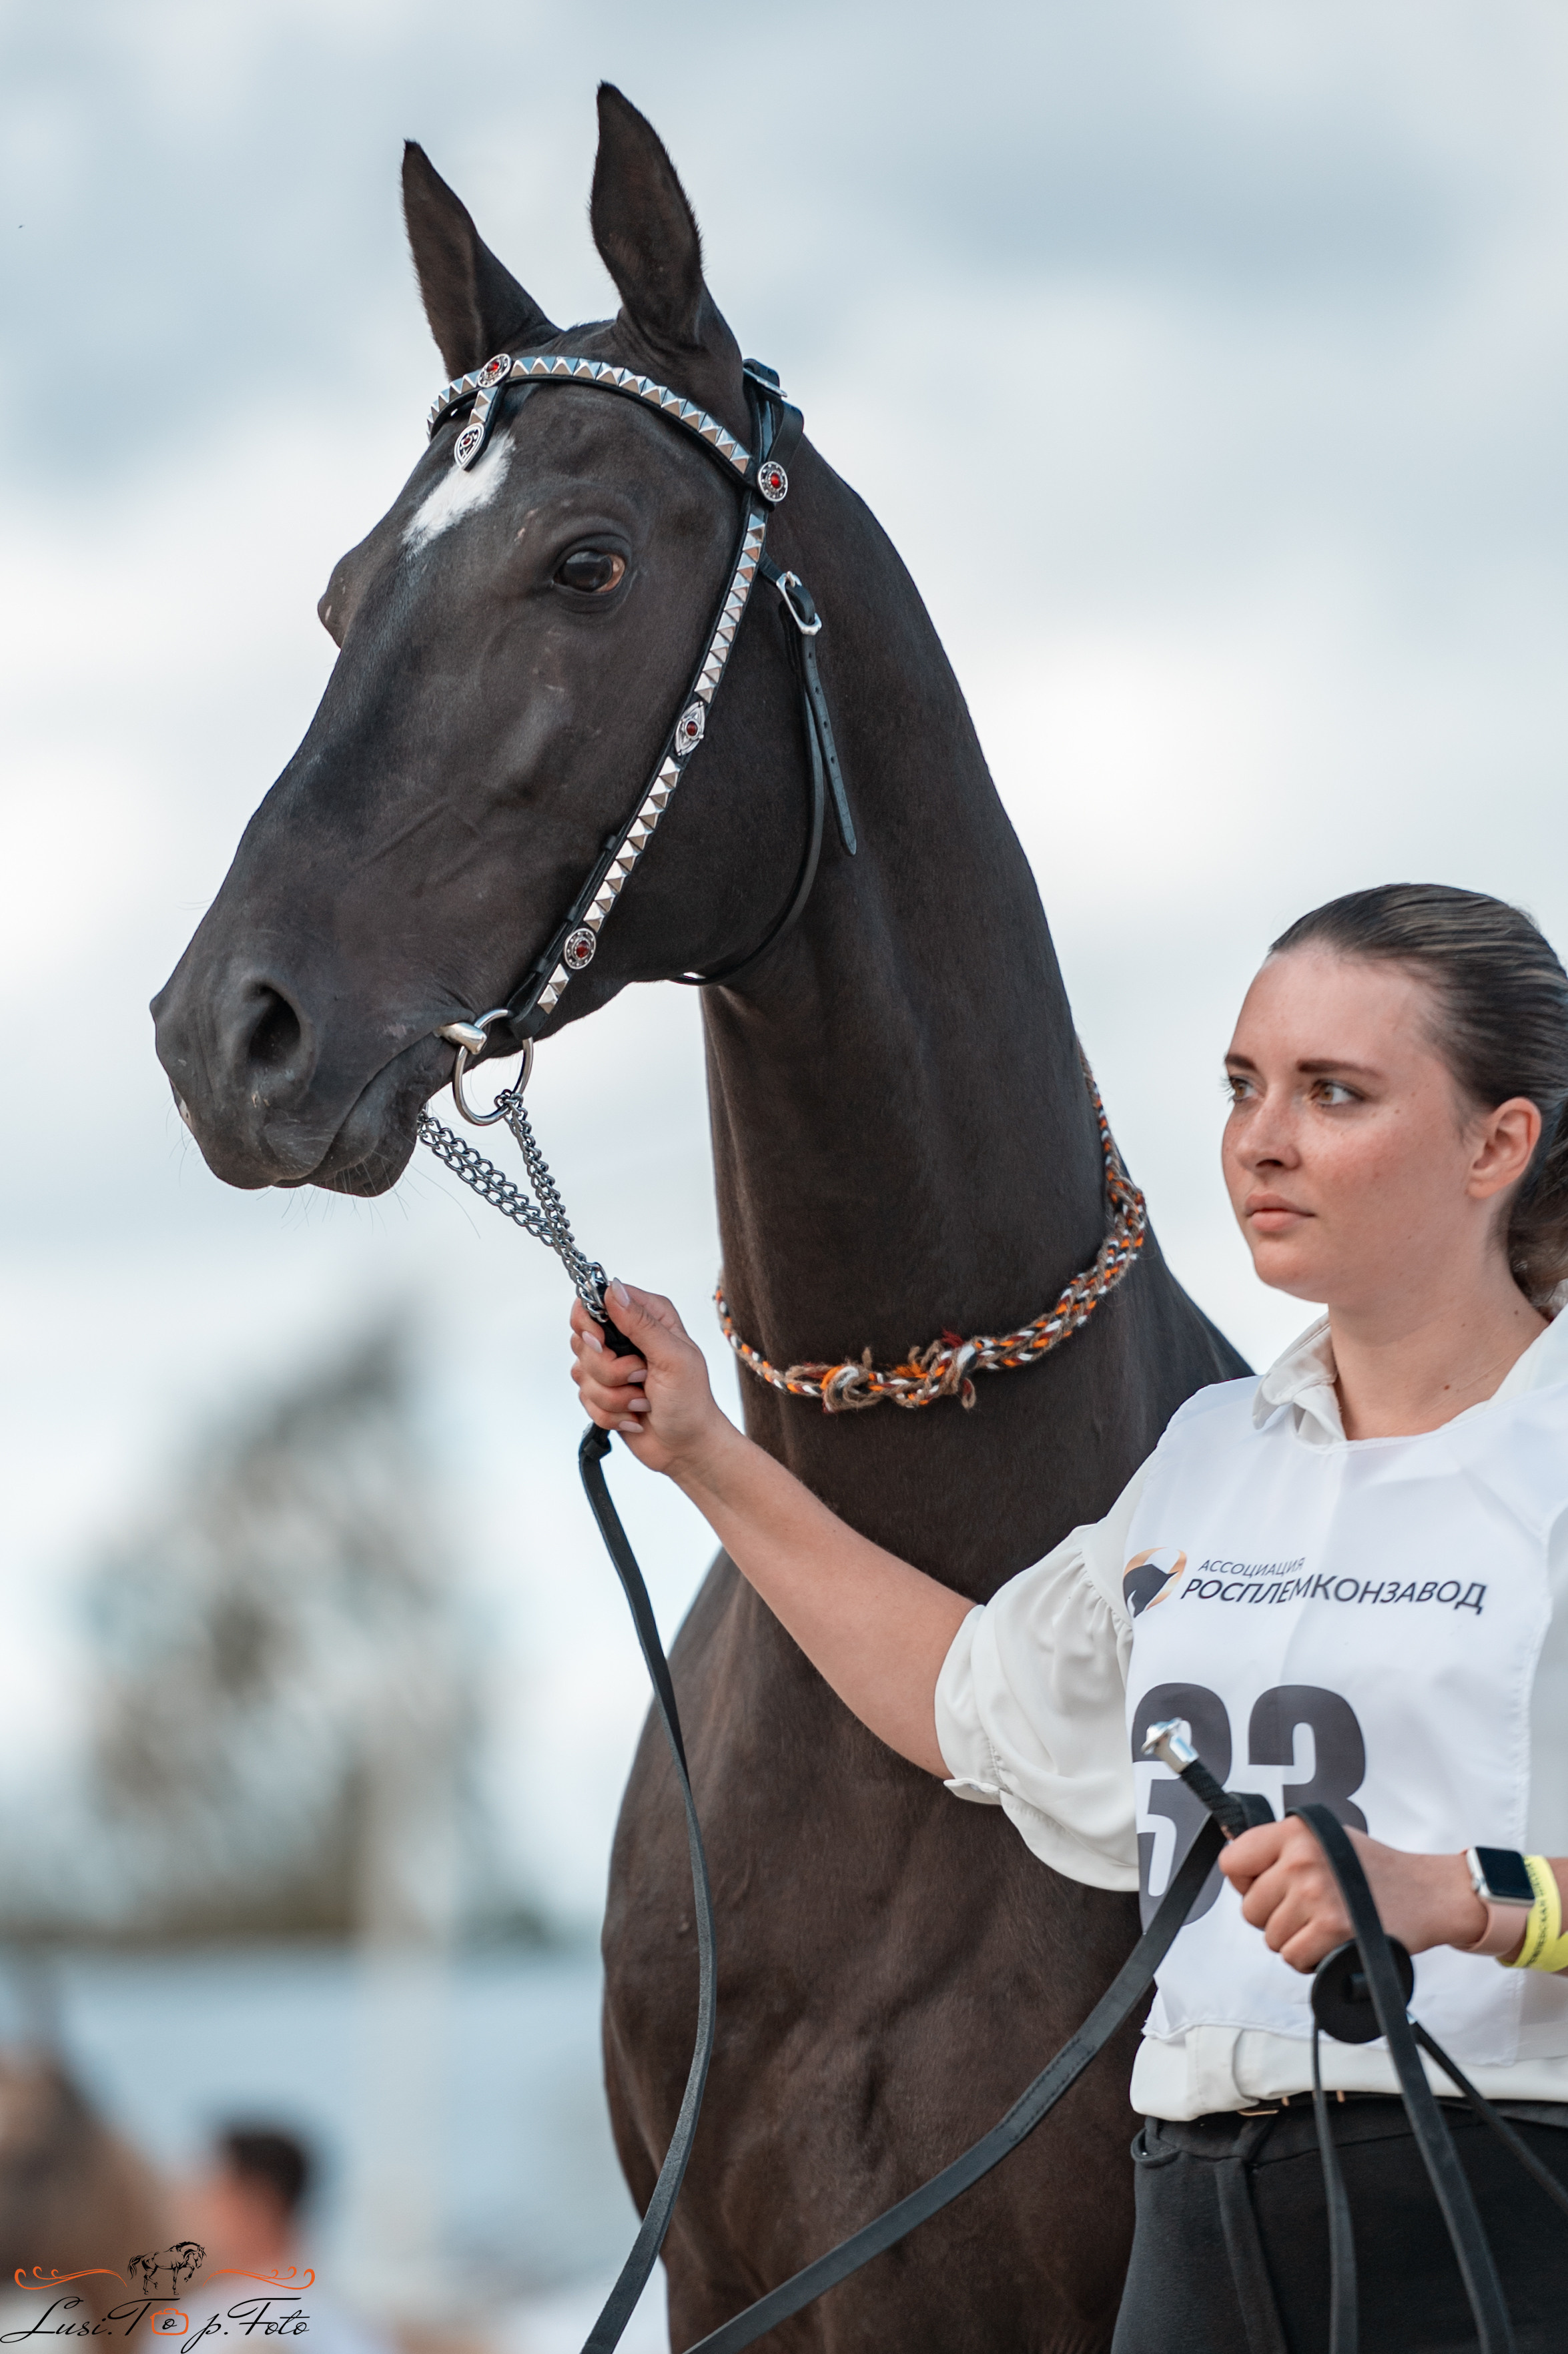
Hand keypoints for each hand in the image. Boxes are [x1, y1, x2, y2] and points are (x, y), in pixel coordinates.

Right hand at [569, 1281, 733, 1478]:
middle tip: (640, 1377)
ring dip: (615, 1396)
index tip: (600, 1344)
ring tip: (643, 1400)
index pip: (597, 1301)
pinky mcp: (604, 1392)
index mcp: (648, 1317)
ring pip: (582, 1373)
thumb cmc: (691, 1401)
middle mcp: (627, 1337)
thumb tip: (613, 1290)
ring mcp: (613, 1365)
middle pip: (583, 1340)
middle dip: (609, 1369)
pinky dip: (611, 1414)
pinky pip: (584, 1399)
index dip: (590, 1323)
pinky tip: (634, 1414)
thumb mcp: (672, 1357)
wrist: (687, 1447)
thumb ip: (641, 1323)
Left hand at [1219, 1818, 1487, 1972]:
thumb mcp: (1324, 1839)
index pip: (1233, 1861)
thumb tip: (1235, 1867)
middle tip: (1308, 1909)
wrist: (1427, 1893)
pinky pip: (1293, 1958)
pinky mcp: (1332, 1929)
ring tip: (1325, 1923)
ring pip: (1271, 1937)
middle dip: (1274, 1916)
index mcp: (1295, 1832)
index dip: (1246, 1881)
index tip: (1268, 1887)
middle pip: (1250, 1908)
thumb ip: (1281, 1849)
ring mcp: (1317, 1895)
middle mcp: (1302, 1859)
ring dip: (1294, 1939)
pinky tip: (1331, 1942)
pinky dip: (1310, 1959)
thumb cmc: (1376, 1869)